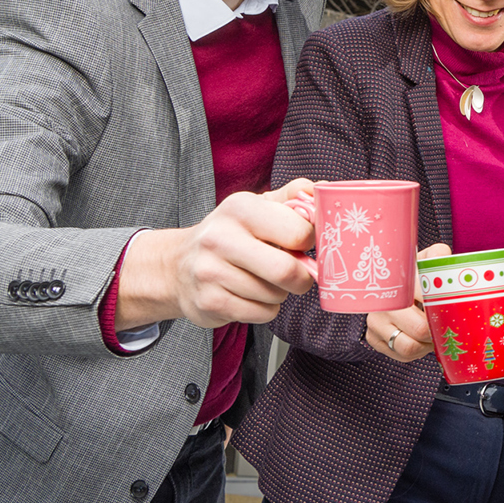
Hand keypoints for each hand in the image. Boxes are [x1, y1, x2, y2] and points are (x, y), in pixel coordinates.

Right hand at [117, 179, 318, 328]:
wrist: (178, 265)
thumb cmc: (231, 234)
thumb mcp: (258, 206)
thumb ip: (293, 196)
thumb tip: (325, 187)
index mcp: (240, 208)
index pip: (298, 231)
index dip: (309, 242)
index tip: (303, 245)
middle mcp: (220, 238)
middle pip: (286, 270)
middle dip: (302, 278)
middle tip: (298, 275)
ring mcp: (211, 272)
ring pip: (275, 295)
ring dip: (280, 293)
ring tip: (264, 280)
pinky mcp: (209, 302)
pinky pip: (261, 314)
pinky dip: (266, 309)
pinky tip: (251, 296)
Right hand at [364, 244, 450, 361]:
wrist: (389, 287)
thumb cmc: (415, 275)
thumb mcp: (425, 261)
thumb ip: (438, 256)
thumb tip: (444, 258)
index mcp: (399, 279)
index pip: (426, 297)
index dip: (444, 306)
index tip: (454, 308)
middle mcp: (384, 301)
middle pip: (420, 328)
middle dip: (437, 330)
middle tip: (446, 326)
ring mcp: (375, 321)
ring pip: (409, 347)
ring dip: (427, 344)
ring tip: (433, 334)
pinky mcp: (373, 338)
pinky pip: (401, 355)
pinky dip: (416, 351)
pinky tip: (420, 339)